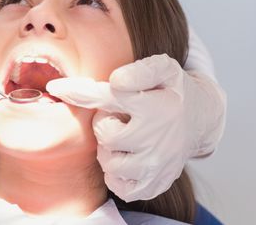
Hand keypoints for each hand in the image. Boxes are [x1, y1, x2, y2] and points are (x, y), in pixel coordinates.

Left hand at [46, 54, 225, 201]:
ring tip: (126, 137)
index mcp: (155, 106)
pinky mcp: (153, 185)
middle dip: (105, 123)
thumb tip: (116, 81)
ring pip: (109, 163)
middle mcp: (156, 139)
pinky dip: (116, 173)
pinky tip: (128, 156)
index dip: (77, 91)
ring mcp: (156, 166)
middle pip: (105, 134)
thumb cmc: (171, 91)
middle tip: (121, 117)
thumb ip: (141, 70)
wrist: (200, 119)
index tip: (55, 86)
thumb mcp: (164, 69)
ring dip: (110, 150)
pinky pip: (118, 186)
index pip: (107, 98)